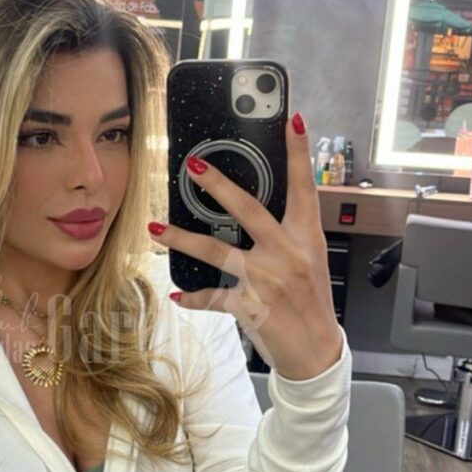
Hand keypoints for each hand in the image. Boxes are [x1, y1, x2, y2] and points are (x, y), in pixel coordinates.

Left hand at [149, 113, 343, 380]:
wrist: (317, 352)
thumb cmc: (311, 303)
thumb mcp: (309, 261)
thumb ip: (287, 234)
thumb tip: (254, 210)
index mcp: (306, 237)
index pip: (304, 187)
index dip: (299, 152)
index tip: (291, 119)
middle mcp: (287, 253)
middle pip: (249, 210)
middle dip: (219, 185)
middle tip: (194, 164)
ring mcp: (267, 279)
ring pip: (216, 252)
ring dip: (181, 238)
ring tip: (155, 228)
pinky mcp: (249, 306)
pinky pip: (213, 298)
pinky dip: (193, 297)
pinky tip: (178, 294)